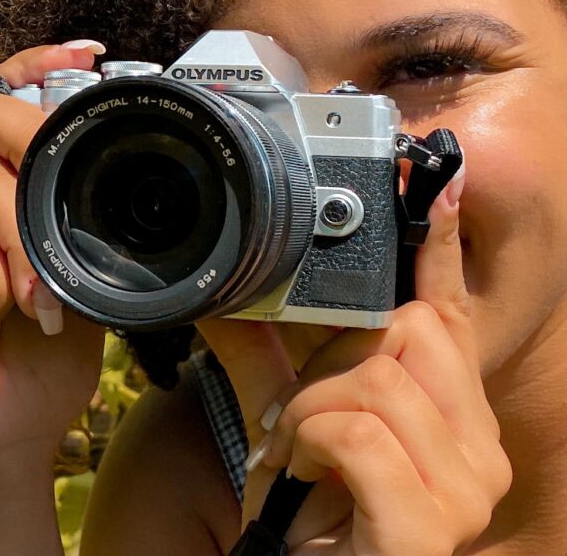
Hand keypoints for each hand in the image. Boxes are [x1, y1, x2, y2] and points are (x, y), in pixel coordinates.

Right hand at [0, 42, 107, 546]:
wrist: (2, 442)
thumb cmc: (35, 367)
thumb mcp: (77, 280)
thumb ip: (76, 224)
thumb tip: (111, 174)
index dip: (34, 64)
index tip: (87, 55)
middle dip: (27, 128)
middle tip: (61, 177)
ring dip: (28, 237)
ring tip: (43, 299)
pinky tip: (0, 315)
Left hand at [200, 157, 511, 554]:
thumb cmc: (312, 517)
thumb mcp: (286, 423)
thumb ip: (265, 357)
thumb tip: (225, 292)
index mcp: (451, 413)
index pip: (450, 314)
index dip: (437, 249)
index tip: (430, 181)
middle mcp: (479, 445)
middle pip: (407, 329)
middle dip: (329, 362)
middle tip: (299, 415)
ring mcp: (467, 486)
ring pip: (377, 376)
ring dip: (309, 409)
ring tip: (296, 454)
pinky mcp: (431, 522)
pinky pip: (356, 431)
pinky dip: (308, 444)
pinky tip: (302, 477)